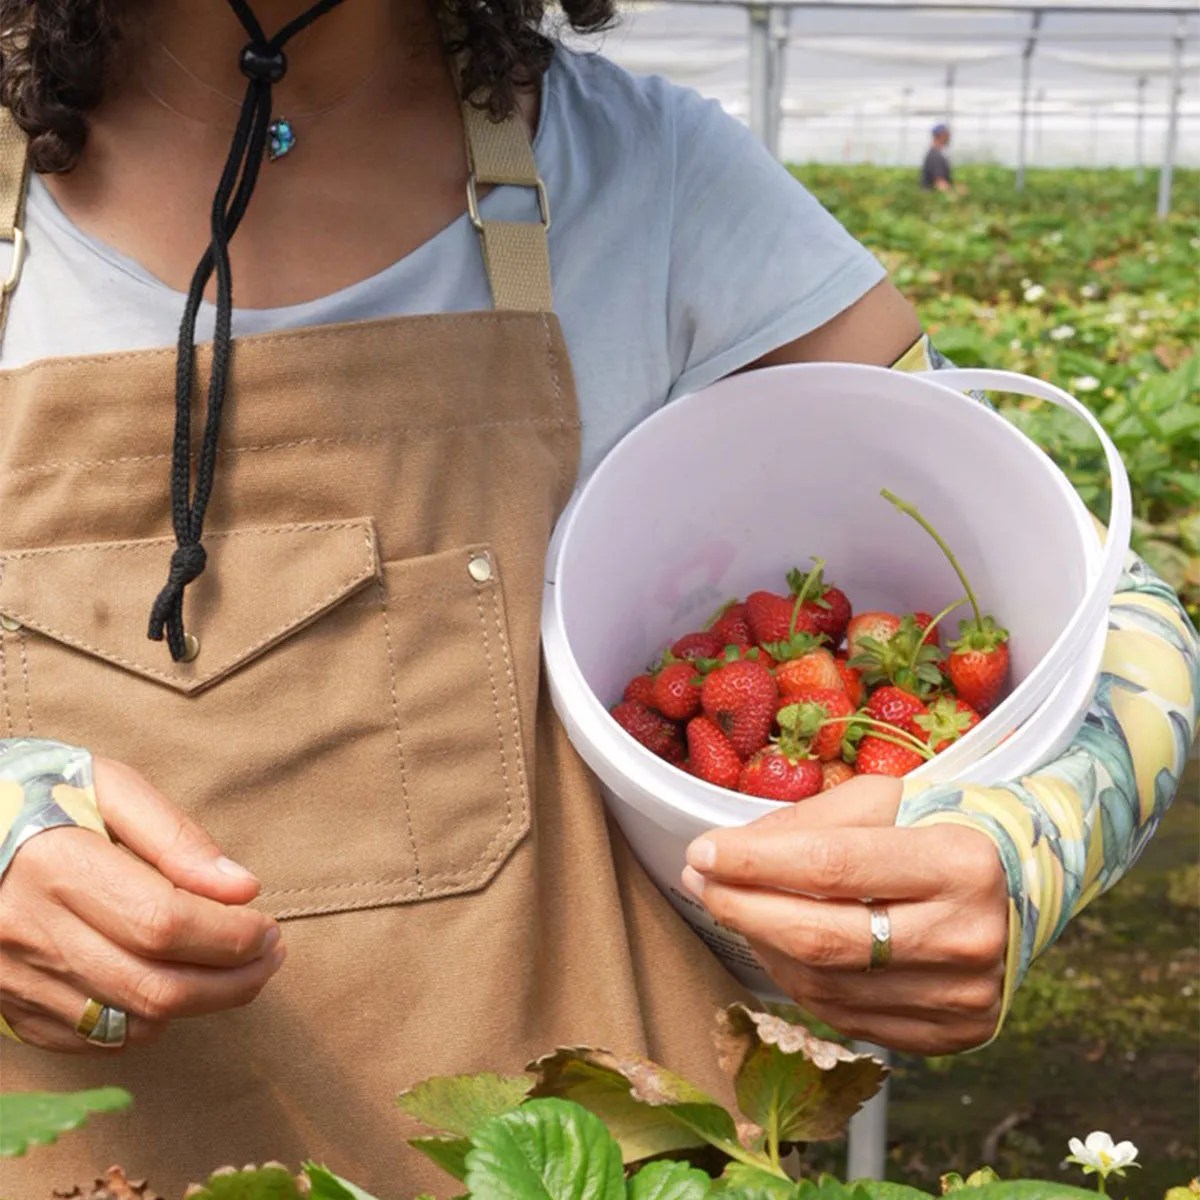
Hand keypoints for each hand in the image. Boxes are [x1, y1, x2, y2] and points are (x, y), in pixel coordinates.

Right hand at [1, 757, 285, 1051]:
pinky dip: (147, 1021)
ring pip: (128, 1022)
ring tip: (236, 970)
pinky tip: (173, 983)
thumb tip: (241, 888)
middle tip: (270, 954)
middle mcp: (28, 932)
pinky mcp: (6, 1005)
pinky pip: (92, 1039)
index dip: (230, 936)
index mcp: (56, 866)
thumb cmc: (39, 792)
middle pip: (154, 986)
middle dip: (232, 981)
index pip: (164, 924)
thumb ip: (174, 836)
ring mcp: (12, 978)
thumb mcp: (106, 785)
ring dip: (199, 1006)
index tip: (268, 926)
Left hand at [680, 776, 1007, 1053]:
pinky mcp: (952, 1034)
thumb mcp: (884, 798)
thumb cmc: (942, 827)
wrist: (1024, 885)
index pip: (832, 867)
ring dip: (761, 945)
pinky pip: (845, 1015)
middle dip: (742, 908)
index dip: (755, 862)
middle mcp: (968, 936)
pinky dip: (797, 980)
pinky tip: (777, 945)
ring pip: (824, 984)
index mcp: (960, 860)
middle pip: (821, 937)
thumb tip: (726, 852)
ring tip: (734, 906)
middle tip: (700, 881)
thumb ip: (806, 821)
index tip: (702, 852)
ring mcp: (963, 997)